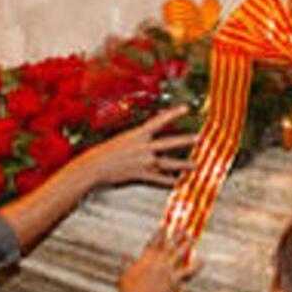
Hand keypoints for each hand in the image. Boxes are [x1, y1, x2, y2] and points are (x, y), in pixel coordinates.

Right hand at [74, 106, 196, 186]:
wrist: (91, 169)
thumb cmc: (102, 154)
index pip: (158, 121)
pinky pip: (159, 179)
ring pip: (169, 163)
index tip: (186, 108)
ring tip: (195, 166)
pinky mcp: (141, 175)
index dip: (173, 114)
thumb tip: (146, 145)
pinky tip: (177, 182)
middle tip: (200, 138)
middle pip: (170, 143)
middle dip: (186, 140)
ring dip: (184, 165)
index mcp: (136, 135)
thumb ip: (136, 143)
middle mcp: (142, 147)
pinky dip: (169, 181)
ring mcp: (143, 162)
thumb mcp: (120, 142)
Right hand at [119, 229, 201, 291]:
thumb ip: (127, 264)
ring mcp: (167, 270)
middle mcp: (157, 262)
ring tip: (192, 235)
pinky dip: (197, 265)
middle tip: (183, 226)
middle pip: (168, 244)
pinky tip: (203, 260)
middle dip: (176, 234)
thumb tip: (127, 254)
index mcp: (144, 260)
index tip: (165, 224)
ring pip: (179, 253)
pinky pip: (189, 271)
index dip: (160, 232)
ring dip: (186, 243)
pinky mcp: (175, 280)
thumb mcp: (124, 277)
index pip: (154, 242)